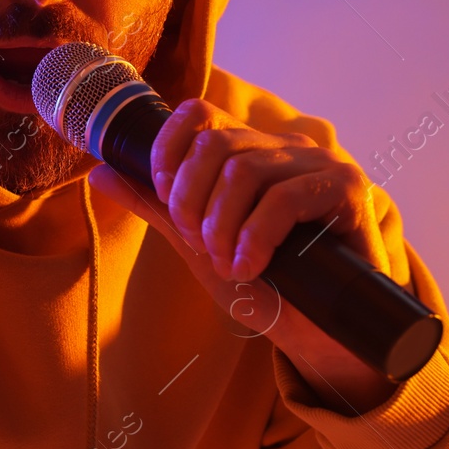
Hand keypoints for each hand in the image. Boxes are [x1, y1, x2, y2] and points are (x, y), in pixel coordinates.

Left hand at [87, 98, 398, 411]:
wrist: (325, 336)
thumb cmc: (268, 286)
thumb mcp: (201, 243)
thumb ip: (158, 206)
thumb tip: (100, 171)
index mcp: (251, 149)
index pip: (199, 112)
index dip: (168, 149)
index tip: (166, 198)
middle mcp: (286, 146)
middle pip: (215, 143)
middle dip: (191, 200)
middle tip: (200, 245)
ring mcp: (319, 164)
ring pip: (244, 171)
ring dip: (221, 226)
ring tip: (228, 264)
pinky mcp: (348, 191)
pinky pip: (285, 199)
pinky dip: (255, 238)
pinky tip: (250, 268)